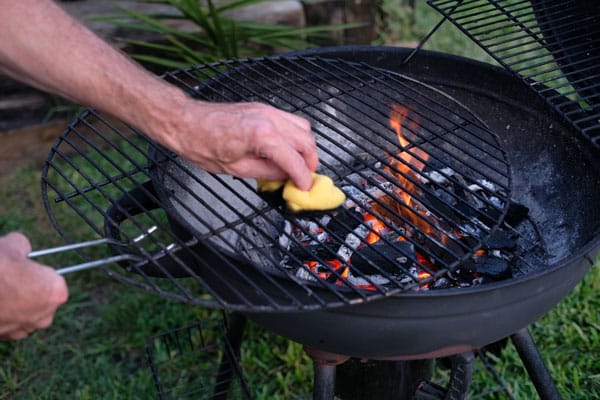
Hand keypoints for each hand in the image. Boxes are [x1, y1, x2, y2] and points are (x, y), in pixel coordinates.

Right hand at [0, 233, 67, 339]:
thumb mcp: (13, 244)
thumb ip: (23, 247)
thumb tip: (20, 248)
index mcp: (55, 293)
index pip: (53, 281)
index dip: (36, 273)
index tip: (22, 267)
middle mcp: (44, 316)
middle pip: (39, 300)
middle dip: (27, 291)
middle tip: (7, 278)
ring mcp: (22, 330)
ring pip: (22, 315)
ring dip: (12, 306)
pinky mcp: (2, 338)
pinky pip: (6, 325)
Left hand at [163, 100, 318, 190]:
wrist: (186, 122)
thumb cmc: (202, 144)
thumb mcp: (236, 168)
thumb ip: (267, 172)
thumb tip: (285, 177)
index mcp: (261, 134)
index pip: (294, 159)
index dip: (303, 177)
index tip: (305, 188)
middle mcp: (268, 118)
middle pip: (306, 140)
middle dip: (310, 162)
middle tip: (305, 179)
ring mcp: (267, 110)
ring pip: (303, 127)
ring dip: (306, 147)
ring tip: (299, 164)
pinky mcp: (263, 108)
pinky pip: (290, 120)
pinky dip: (296, 135)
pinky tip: (288, 149)